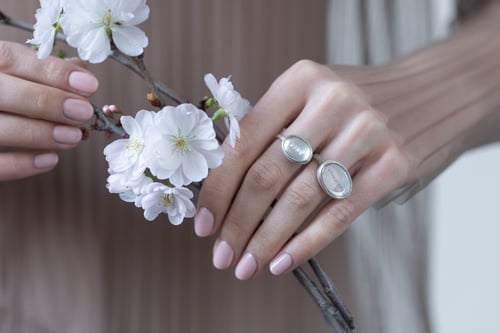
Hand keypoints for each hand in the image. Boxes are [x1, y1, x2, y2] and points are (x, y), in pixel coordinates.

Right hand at [0, 41, 97, 180]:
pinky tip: (50, 159)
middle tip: (84, 113)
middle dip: (49, 102)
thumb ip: (41, 69)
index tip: (90, 85)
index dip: (53, 72)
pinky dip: (21, 164)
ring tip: (74, 137)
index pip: (12, 58)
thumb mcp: (10, 71)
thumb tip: (81, 70)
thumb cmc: (1, 91)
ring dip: (40, 133)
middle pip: (4, 92)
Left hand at [194, 60, 414, 279]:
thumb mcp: (313, 97)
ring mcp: (366, 131)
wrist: (434, 92)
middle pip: (268, 174)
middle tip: (222, 255)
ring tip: (248, 265)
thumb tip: (223, 188)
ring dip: (267, 240)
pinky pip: (340, 213)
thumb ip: (273, 130)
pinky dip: (306, 243)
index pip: (243, 141)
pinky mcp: (395, 163)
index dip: (218, 188)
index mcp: (300, 80)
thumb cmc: (358, 101)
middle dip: (238, 222)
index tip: (204, 225)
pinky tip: (284, 261)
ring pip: (300, 198)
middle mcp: (331, 101)